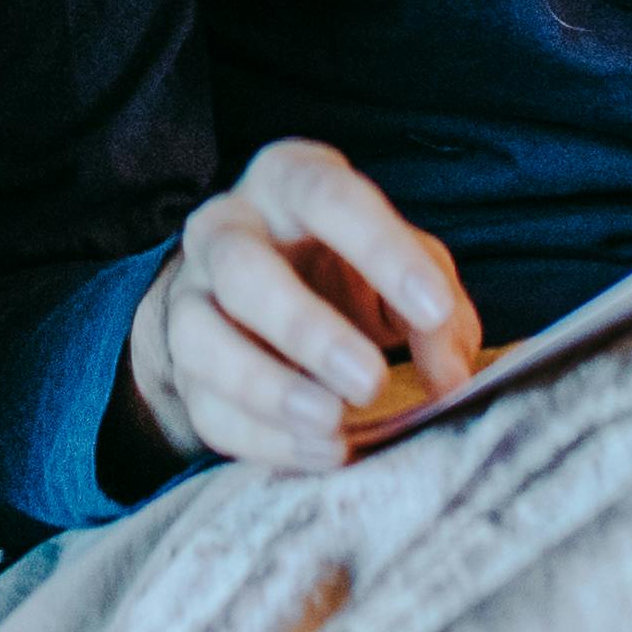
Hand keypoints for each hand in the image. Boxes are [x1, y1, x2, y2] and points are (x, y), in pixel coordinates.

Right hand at [115, 140, 483, 481]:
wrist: (262, 298)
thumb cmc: (347, 269)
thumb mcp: (402, 264)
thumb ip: (437, 312)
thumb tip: (450, 380)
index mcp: (287, 181)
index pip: (326, 195)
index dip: (381, 250)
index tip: (433, 310)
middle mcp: (225, 228)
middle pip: (242, 269)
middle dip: (305, 330)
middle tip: (370, 382)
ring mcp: (190, 297)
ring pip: (200, 340)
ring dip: (269, 390)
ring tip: (334, 425)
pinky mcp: (180, 366)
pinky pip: (206, 406)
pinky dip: (263, 438)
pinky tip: (321, 450)